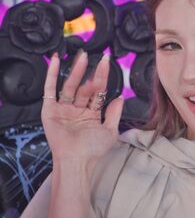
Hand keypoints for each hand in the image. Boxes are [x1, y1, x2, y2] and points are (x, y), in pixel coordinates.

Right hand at [42, 51, 123, 166]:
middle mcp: (77, 110)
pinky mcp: (50, 110)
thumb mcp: (110, 132)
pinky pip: (50, 89)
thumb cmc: (92, 151)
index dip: (102, 78)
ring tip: (82, 57)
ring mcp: (63, 109)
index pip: (97, 92)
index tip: (107, 62)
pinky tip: (55, 60)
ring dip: (76, 71)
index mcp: (91, 115)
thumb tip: (120, 98)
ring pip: (70, 86)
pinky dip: (51, 74)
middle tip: (98, 58)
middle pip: (84, 87)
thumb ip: (114, 114)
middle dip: (91, 73)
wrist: (76, 160)